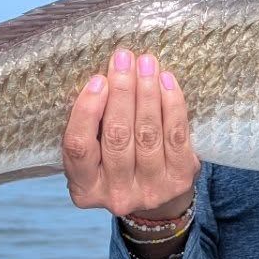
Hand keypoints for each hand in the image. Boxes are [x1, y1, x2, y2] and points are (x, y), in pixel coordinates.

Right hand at [62, 48, 199, 219]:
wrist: (161, 199)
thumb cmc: (119, 165)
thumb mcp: (95, 157)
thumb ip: (92, 128)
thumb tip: (103, 78)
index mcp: (85, 189)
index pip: (79, 147)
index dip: (87, 111)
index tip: (98, 80)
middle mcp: (116, 195)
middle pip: (117, 136)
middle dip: (122, 92)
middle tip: (124, 58)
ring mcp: (150, 189)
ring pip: (147, 133)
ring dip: (147, 92)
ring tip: (146, 63)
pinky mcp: (179, 179)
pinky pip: (175, 135)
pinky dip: (171, 104)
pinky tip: (166, 81)